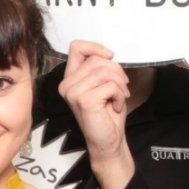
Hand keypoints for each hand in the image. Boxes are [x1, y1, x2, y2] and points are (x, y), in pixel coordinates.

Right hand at [60, 40, 131, 154]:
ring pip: (104, 71)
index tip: (110, 57)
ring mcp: (73, 92)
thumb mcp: (104, 84)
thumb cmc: (107, 114)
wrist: (108, 140)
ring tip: (118, 97)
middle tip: (121, 87)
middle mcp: (67, 84)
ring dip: (120, 84)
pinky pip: (110, 85)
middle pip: (96, 59)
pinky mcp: (84, 100)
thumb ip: (100, 67)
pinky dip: (119, 95)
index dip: (96, 47)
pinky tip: (115, 106)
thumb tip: (108, 55)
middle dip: (116, 71)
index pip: (76, 47)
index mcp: (70, 78)